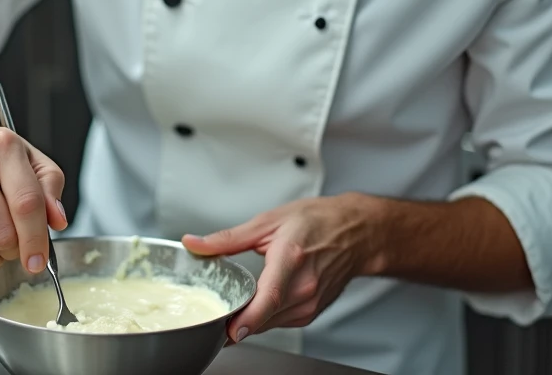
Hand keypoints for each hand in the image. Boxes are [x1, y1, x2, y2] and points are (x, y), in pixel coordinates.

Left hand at [182, 194, 377, 342]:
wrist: (356, 234)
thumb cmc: (317, 222)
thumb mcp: (268, 221)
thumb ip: (228, 238)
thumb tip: (195, 244)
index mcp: (291, 259)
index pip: (270, 296)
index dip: (250, 317)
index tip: (231, 330)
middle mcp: (304, 287)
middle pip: (264, 316)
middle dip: (236, 319)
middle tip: (212, 314)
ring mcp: (310, 303)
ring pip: (269, 323)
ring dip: (249, 319)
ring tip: (233, 305)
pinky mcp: (311, 313)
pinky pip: (279, 321)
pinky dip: (265, 316)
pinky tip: (259, 301)